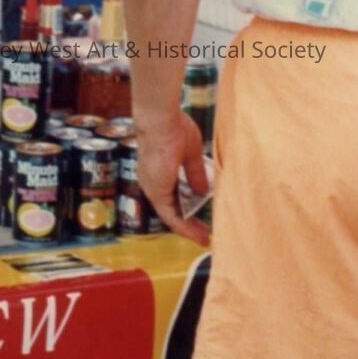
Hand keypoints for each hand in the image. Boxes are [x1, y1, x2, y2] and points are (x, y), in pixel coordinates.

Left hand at [134, 109, 210, 244]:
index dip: (187, 207)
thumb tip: (202, 192)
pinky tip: (197, 233)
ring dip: (188, 228)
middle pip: (172, 209)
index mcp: (159, 173)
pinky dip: (184, 225)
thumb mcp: (190, 154)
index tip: (201, 216)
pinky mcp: (157, 192)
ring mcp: (153, 188)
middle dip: (189, 223)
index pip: (173, 196)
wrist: (161, 120)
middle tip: (204, 234)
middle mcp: (152, 183)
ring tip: (204, 238)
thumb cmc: (174, 128)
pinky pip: (171, 215)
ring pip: (171, 215)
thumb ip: (195, 174)